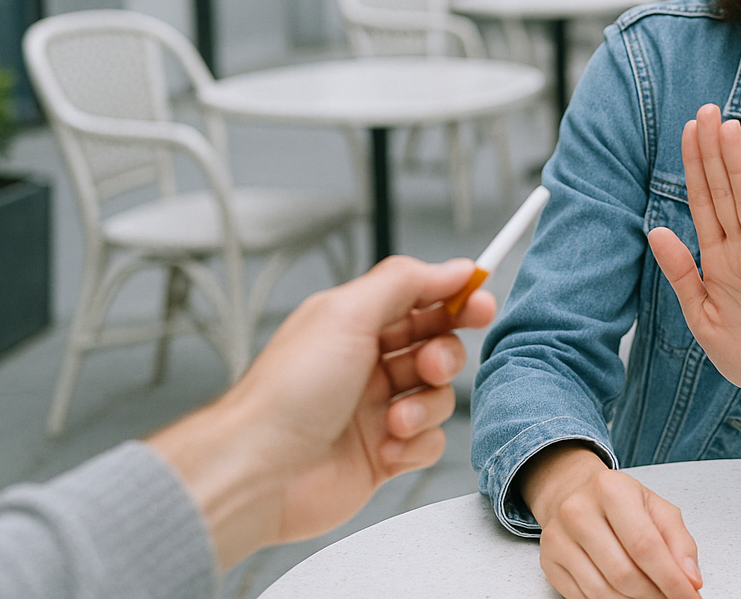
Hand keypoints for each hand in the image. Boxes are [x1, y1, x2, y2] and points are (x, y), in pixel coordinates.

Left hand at [149, 255, 497, 567]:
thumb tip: (451, 268)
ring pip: (438, 395)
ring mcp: (375, 410)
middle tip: (430, 364)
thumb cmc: (287, 394)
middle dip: (442, 354)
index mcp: (353, 324)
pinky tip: (387, 447)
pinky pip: (430, 441)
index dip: (454, 298)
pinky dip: (416, 444)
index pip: (418, 299)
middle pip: (436, 346)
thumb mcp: (347, 314)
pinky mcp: (384, 454)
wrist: (259, 471)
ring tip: (395, 418)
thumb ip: (404, 282)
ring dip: (426, 405)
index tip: (481, 300)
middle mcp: (365, 365)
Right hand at [519, 443, 701, 598]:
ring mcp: (558, 538)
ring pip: (603, 592)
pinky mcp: (548, 561)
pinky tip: (626, 595)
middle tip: (671, 598)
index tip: (690, 596)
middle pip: (624, 573)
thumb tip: (690, 579)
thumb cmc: (619, 500)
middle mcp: (578, 511)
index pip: (645, 546)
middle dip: (654, 595)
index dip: (671, 579)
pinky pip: (584, 598)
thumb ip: (679, 542)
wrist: (572, 491)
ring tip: (651, 595)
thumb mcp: (656, 508)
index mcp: (611, 489)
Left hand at [647, 104, 740, 436]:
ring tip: (728, 128)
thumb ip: (680, 274)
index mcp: (717, 260)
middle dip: (714, 152)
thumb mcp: (700, 317)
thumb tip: (655, 230)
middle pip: (725, 192)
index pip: (703, 203)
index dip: (695, 167)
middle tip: (707, 109)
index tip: (688, 130)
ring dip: (738, 166)